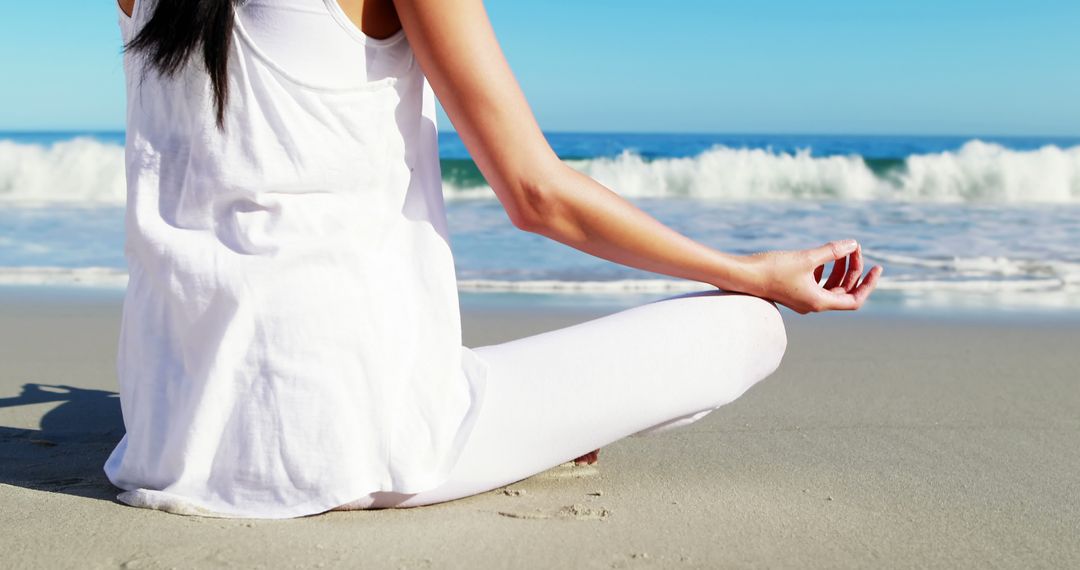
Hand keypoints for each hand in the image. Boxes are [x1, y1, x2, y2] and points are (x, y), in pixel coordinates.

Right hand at [746, 239, 882, 313]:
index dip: (868, 284)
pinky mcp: (792, 290)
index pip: (855, 300)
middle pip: (843, 291)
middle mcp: (812, 304)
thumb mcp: (806, 258)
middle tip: (855, 248)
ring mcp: (802, 298)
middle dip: (853, 269)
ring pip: (830, 287)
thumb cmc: (772, 269)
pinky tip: (823, 256)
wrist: (742, 276)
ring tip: (842, 250)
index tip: (877, 268)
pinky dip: (825, 271)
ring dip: (839, 269)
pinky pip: (817, 284)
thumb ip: (832, 251)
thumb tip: (853, 243)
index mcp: (818, 302)